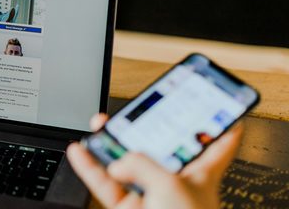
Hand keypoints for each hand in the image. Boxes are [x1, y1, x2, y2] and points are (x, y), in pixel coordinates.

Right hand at [67, 113, 241, 208]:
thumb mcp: (171, 185)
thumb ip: (141, 165)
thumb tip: (117, 165)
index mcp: (199, 175)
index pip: (217, 144)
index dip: (223, 123)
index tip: (222, 106)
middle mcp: (173, 183)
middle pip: (159, 147)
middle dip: (145, 126)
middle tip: (135, 110)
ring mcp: (148, 195)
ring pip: (125, 164)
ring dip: (110, 144)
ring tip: (100, 125)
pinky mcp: (127, 208)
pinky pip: (104, 184)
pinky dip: (90, 168)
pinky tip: (81, 152)